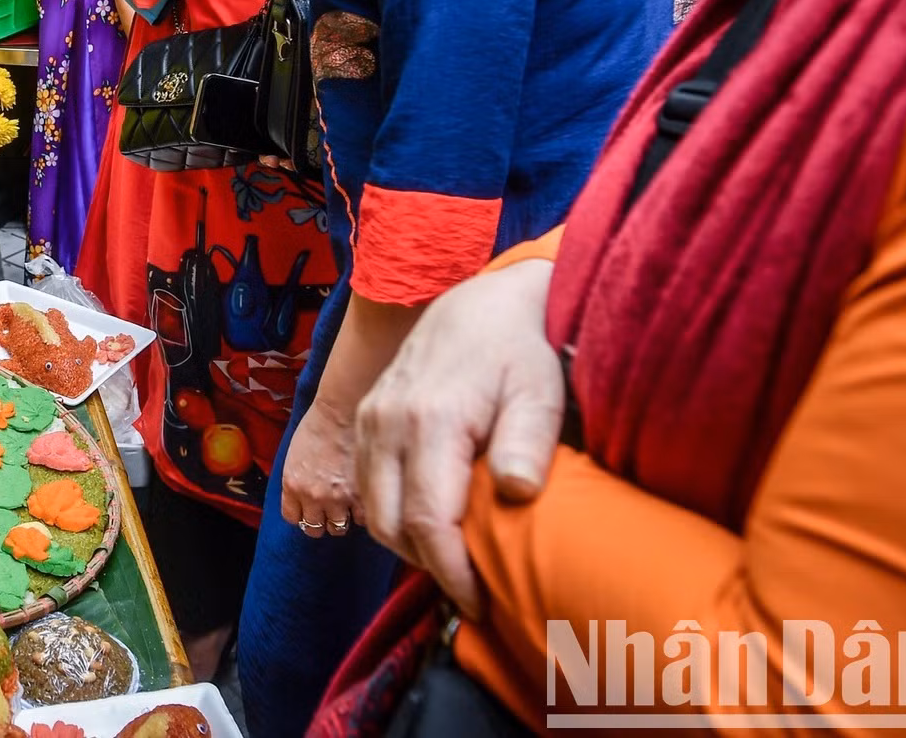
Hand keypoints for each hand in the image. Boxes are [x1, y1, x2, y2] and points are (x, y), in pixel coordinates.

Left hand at [280, 398, 359, 537]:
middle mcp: (312, 496)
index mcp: (292, 484)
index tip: (310, 510)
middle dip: (322, 520)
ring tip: (349, 505)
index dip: (302, 514)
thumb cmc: (319, 424)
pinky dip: (362, 512)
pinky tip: (363, 498)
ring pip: (339, 528)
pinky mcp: (361, 497)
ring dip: (343, 518)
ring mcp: (338, 499)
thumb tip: (303, 499)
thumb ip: (297, 480)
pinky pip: (361, 519)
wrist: (343, 409)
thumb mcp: (294, 454)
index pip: (292, 518)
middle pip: (315, 529)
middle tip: (331, 509)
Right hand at [355, 259, 560, 616]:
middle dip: (428, 566)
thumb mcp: (539, 391)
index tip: (481, 603)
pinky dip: (390, 513)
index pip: (426, 520)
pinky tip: (430, 518)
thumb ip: (527, 441)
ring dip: (407, 542)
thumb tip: (516, 492)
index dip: (451, 572)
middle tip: (472, 588)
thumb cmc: (521, 351)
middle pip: (389, 523)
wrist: (483, 302)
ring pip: (371, 509)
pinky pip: (366, 484)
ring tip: (455, 556)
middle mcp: (387, 421)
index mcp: (431, 420)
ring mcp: (370, 418)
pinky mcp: (366, 416)